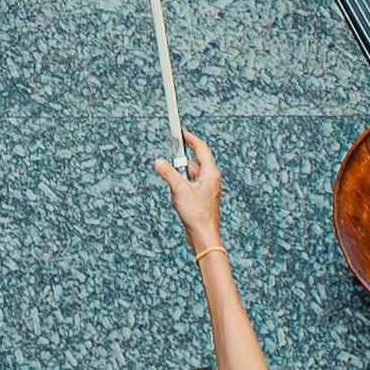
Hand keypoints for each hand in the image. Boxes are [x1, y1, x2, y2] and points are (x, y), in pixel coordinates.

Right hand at [152, 128, 226, 252]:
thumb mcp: (179, 190)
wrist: (203, 236)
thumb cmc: (196, 214)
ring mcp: (208, 190)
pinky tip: (178, 201)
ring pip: (190, 177)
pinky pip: (190, 188)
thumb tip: (158, 162)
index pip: (202, 149)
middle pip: (194, 163)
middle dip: (181, 166)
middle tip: (171, 165)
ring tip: (177, 194)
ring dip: (180, 182)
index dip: (191, 139)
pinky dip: (182, 190)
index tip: (182, 133)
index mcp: (210, 173)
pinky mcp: (203, 199)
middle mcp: (211, 179)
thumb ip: (168, 173)